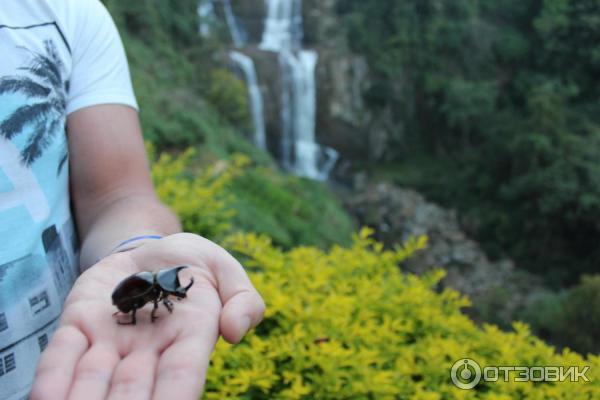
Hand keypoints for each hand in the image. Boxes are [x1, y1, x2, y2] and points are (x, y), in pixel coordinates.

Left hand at [30, 233, 264, 399]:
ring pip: (93, 381)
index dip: (173, 398)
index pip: (181, 377)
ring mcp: (111, 341)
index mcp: (190, 340)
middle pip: (132, 392)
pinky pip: (63, 354)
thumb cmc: (195, 265)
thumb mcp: (226, 271)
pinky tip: (44, 398)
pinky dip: (53, 376)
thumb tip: (235, 332)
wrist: (151, 249)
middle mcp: (148, 352)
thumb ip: (243, 299)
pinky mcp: (80, 324)